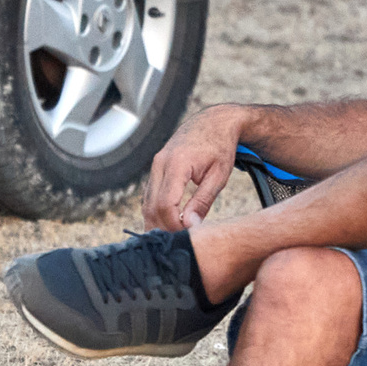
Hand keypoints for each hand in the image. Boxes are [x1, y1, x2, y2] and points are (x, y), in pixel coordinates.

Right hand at [145, 106, 243, 229]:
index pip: (165, 204)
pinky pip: (150, 195)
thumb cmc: (220, 147)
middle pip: (152, 206)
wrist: (214, 122)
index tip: (188, 236)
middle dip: (163, 227)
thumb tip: (190, 226)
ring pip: (147, 202)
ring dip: (157, 222)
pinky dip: (157, 211)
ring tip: (174, 238)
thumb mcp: (218, 176)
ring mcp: (155, 166)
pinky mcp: (156, 169)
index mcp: (176, 164)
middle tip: (180, 243)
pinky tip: (168, 223)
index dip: (173, 224)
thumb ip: (202, 201)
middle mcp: (160, 164)